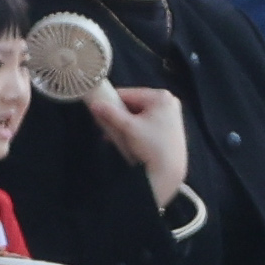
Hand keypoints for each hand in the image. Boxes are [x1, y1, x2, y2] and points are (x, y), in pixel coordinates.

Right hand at [86, 83, 188, 207]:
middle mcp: (167, 101)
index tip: (99, 110)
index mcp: (161, 97)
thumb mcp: (128, 128)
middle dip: (119, 116)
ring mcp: (169, 114)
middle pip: (134, 104)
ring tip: (114, 136)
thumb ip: (110, 114)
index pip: (128, 94)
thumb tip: (94, 104)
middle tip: (106, 126)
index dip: (112, 102)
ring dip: (125, 124)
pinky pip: (146, 122)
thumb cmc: (152, 147)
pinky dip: (134, 129)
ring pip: (139, 114)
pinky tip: (125, 140)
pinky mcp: (169, 126)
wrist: (170, 171)